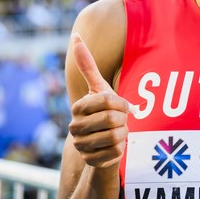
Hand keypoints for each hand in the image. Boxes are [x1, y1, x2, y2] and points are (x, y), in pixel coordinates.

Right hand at [68, 33, 129, 168]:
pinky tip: (116, 146)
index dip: (120, 102)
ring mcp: (82, 146)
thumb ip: (87, 64)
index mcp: (78, 108)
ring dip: (124, 133)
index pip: (107, 100)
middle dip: (123, 118)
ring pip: (116, 137)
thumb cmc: (104, 109)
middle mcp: (75, 128)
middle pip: (112, 118)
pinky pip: (117, 153)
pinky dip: (122, 148)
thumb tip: (75, 35)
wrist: (103, 141)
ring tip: (119, 131)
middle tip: (121, 119)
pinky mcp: (92, 162)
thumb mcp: (98, 87)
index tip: (120, 105)